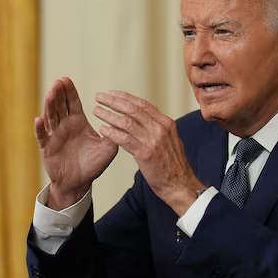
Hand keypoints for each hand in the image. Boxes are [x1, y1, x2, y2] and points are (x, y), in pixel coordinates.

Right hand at [35, 77, 117, 209]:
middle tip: (59, 81)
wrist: (79, 182)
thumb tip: (124, 121)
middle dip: (59, 93)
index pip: (73, 103)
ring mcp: (54, 136)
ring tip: (50, 94)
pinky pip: (42, 137)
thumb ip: (115, 134)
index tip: (66, 79)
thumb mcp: (108, 148)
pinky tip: (39, 119)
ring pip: (50, 117)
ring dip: (49, 106)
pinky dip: (40, 129)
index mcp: (78, 123)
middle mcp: (65, 126)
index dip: (69, 91)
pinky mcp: (47, 148)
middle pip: (60, 106)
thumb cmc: (93, 164)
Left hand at [93, 90, 203, 214]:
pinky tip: (102, 129)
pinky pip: (124, 139)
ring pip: (126, 122)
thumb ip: (158, 128)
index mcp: (166, 123)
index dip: (126, 97)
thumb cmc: (173, 165)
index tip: (112, 93)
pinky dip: (111, 132)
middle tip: (100, 97)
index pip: (143, 104)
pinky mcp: (145, 153)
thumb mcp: (171, 140)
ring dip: (109, 115)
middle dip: (114, 101)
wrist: (180, 184)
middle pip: (133, 109)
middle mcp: (160, 128)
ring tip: (96, 111)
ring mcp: (153, 140)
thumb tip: (147, 116)